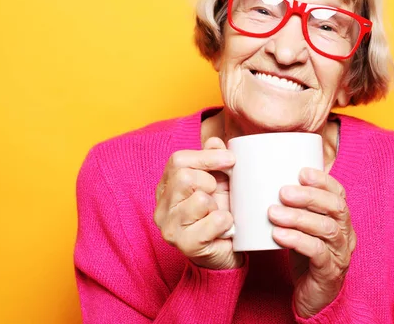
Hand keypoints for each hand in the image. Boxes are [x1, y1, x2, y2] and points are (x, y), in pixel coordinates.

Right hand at [154, 137, 242, 269]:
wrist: (225, 251)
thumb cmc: (219, 213)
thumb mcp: (219, 182)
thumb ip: (214, 159)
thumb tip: (214, 141)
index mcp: (167, 186)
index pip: (178, 160)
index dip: (206, 156)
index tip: (230, 159)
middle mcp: (162, 206)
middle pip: (184, 178)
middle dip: (210, 183)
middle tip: (217, 195)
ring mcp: (170, 227)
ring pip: (200, 200)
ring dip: (217, 206)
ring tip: (217, 214)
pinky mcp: (185, 245)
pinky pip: (213, 221)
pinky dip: (226, 222)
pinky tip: (225, 228)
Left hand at [268, 168, 356, 317]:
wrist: (312, 297)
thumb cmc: (305, 255)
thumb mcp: (302, 227)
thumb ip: (295, 206)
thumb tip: (269, 176)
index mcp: (340, 219)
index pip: (339, 193)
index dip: (323, 180)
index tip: (301, 172)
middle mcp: (346, 233)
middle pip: (336, 207)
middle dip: (309, 196)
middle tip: (282, 192)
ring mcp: (341, 253)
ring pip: (327, 229)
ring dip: (299, 218)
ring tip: (273, 212)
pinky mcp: (330, 272)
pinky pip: (318, 252)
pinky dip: (297, 240)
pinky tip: (278, 235)